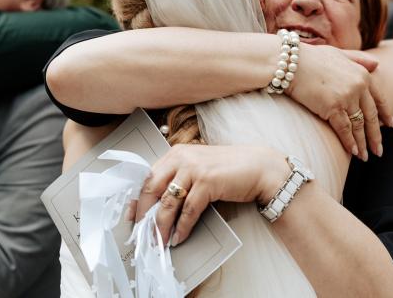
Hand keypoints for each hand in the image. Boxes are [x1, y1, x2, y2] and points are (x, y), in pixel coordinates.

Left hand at [136, 144, 288, 245]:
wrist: (259, 167)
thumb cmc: (230, 169)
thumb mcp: (198, 166)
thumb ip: (179, 177)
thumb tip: (159, 202)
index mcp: (176, 153)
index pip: (148, 176)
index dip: (138, 199)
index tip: (133, 215)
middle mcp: (182, 157)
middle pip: (152, 189)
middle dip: (145, 214)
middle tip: (142, 232)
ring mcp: (194, 169)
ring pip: (168, 202)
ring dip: (162, 226)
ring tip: (160, 240)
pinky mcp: (207, 182)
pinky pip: (188, 210)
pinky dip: (182, 227)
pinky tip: (179, 236)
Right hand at [287, 44, 392, 159]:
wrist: (291, 62)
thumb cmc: (312, 57)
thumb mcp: (340, 54)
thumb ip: (359, 59)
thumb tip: (377, 65)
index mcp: (362, 75)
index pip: (379, 99)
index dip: (385, 114)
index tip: (389, 126)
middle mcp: (358, 86)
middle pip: (371, 116)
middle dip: (375, 136)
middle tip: (379, 150)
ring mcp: (346, 97)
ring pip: (358, 125)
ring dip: (363, 143)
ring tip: (365, 156)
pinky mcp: (332, 107)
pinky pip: (344, 129)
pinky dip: (349, 142)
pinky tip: (353, 152)